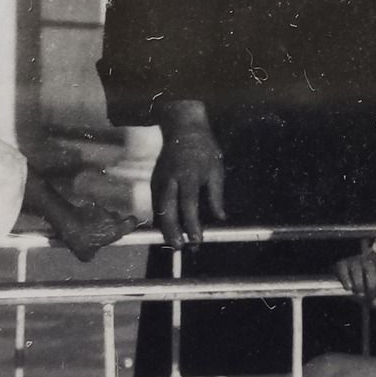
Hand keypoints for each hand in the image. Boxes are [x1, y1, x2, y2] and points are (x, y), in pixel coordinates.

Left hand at [52, 201, 144, 262]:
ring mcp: (100, 209)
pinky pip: (94, 211)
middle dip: (113, 222)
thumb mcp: (86, 255)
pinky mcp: (90, 205)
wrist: (66, 222)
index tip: (128, 226)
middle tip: (105, 231)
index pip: (131, 222)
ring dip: (101, 219)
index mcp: (115, 230)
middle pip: (118, 217)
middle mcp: (111, 217)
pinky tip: (82, 223)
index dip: (131, 224)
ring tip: (91, 228)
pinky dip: (90, 216)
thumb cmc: (80, 240)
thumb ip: (94, 253)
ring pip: (105, 213)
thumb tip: (92, 254)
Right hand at [152, 102, 225, 247]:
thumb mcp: (216, 170)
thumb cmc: (204, 149)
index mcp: (189, 175)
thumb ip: (216, 195)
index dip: (192, 224)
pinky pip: (156, 203)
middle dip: (172, 231)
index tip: (197, 240)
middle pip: (168, 209)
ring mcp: (160, 179)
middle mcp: (170, 179)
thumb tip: (220, 218)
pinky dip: (160, 217)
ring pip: (159, 208)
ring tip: (173, 243)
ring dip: (164, 227)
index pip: (189, 204)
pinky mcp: (154, 180)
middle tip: (179, 247)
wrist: (183, 128)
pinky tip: (166, 229)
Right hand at [335, 251, 375, 307]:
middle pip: (369, 267)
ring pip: (356, 268)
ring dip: (358, 282)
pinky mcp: (341, 265)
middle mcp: (365, 260)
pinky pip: (342, 269)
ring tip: (359, 292)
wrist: (352, 288)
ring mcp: (352, 261)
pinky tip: (348, 287)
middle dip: (371, 284)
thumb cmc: (369, 291)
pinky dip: (345, 279)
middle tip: (370, 295)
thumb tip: (375, 302)